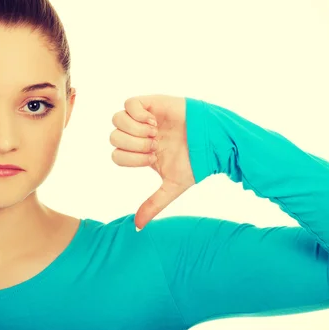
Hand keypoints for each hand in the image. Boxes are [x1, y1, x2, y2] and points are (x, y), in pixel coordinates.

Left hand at [110, 95, 195, 230]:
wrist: (214, 141)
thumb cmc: (196, 162)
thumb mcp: (171, 185)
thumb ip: (153, 204)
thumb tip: (137, 227)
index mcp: (141, 152)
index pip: (116, 155)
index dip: (131, 160)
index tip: (153, 159)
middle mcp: (139, 134)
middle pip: (113, 138)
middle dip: (134, 146)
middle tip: (155, 146)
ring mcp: (144, 117)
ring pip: (117, 120)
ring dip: (135, 131)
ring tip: (154, 133)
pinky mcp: (151, 102)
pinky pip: (129, 103)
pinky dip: (138, 116)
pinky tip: (154, 122)